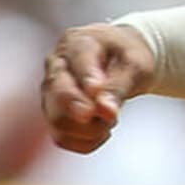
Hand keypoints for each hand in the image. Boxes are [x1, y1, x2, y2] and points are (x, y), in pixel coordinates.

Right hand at [40, 23, 156, 153]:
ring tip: (112, 120)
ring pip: (57, 121)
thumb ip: (120, 85)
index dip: (87, 78)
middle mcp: (56, 66)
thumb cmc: (128, 56)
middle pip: (58, 94)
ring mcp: (50, 92)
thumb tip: (106, 111)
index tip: (97, 91)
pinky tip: (103, 131)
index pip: (78, 61)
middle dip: (83, 110)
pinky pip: (62, 138)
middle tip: (112, 119)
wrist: (119, 59)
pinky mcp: (53, 114)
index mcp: (77, 42)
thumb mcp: (135, 64)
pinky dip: (86, 141)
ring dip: (90, 130)